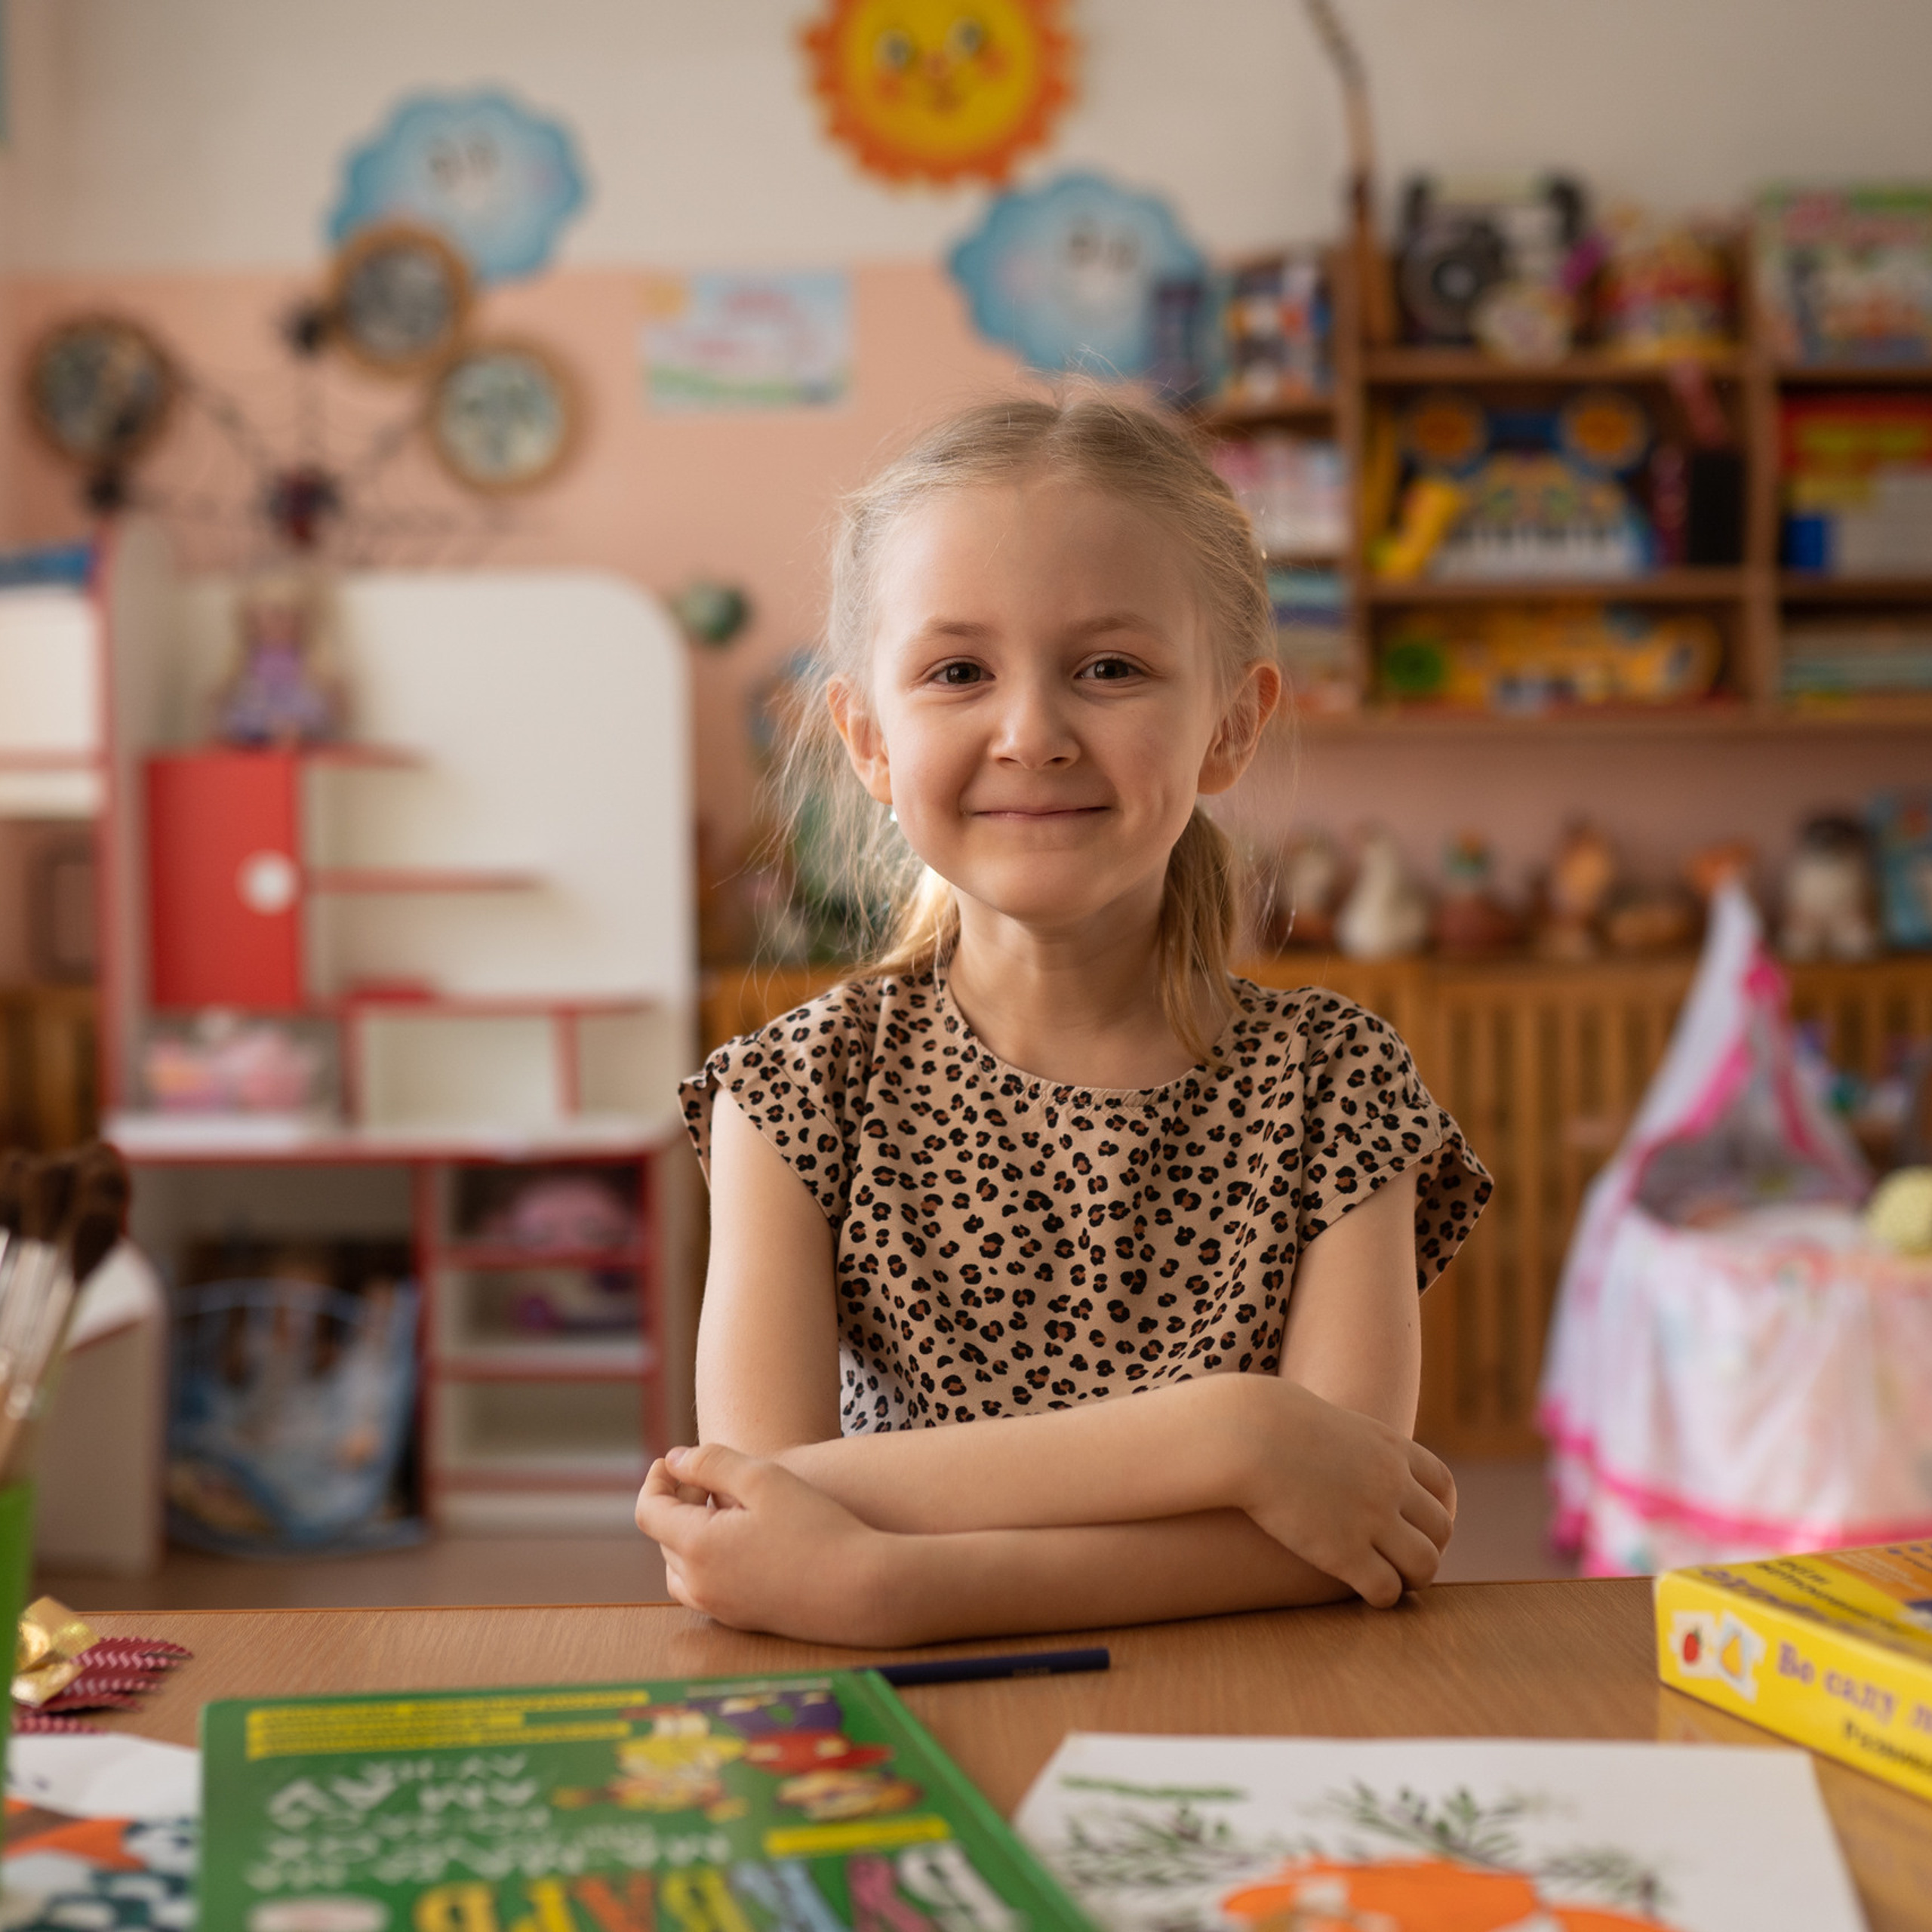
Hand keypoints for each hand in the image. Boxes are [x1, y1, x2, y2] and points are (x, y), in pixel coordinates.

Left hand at [634, 1441, 897, 1644]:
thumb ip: (712, 1463)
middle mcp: (700, 1585)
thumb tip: (673, 1461)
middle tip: (709, 1478)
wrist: (861, 1590)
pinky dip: (708, 1559)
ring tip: (725, 1508)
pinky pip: (705, 1587)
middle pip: (664, 1537)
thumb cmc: (816, 1526)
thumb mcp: (764, 1478)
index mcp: (697, 1548)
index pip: (649, 1511)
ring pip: (680, 1567)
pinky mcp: (742, 1620)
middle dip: (677, 1502)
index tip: (672, 1461)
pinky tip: (745, 1539)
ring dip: (689, 1533)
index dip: (655, 1480)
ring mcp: (720, 1608)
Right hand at [1231, 1381, 1456, 1608]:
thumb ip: (1348, 1442)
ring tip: (1395, 1582)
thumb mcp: (1326, 1423)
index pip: (1442, 1486)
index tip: (1423, 1526)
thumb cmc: (1269, 1424)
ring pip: (1425, 1564)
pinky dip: (1383, 1596)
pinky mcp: (1346, 1552)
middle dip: (1430, 1548)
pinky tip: (1365, 1591)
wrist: (1247, 1435)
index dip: (1440, 1510)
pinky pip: (1386, 1588)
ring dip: (1415, 1578)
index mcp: (1390, 1448)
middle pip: (1440, 1528)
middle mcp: (1391, 1483)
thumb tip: (1341, 1452)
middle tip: (1409, 1561)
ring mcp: (1373, 1518)